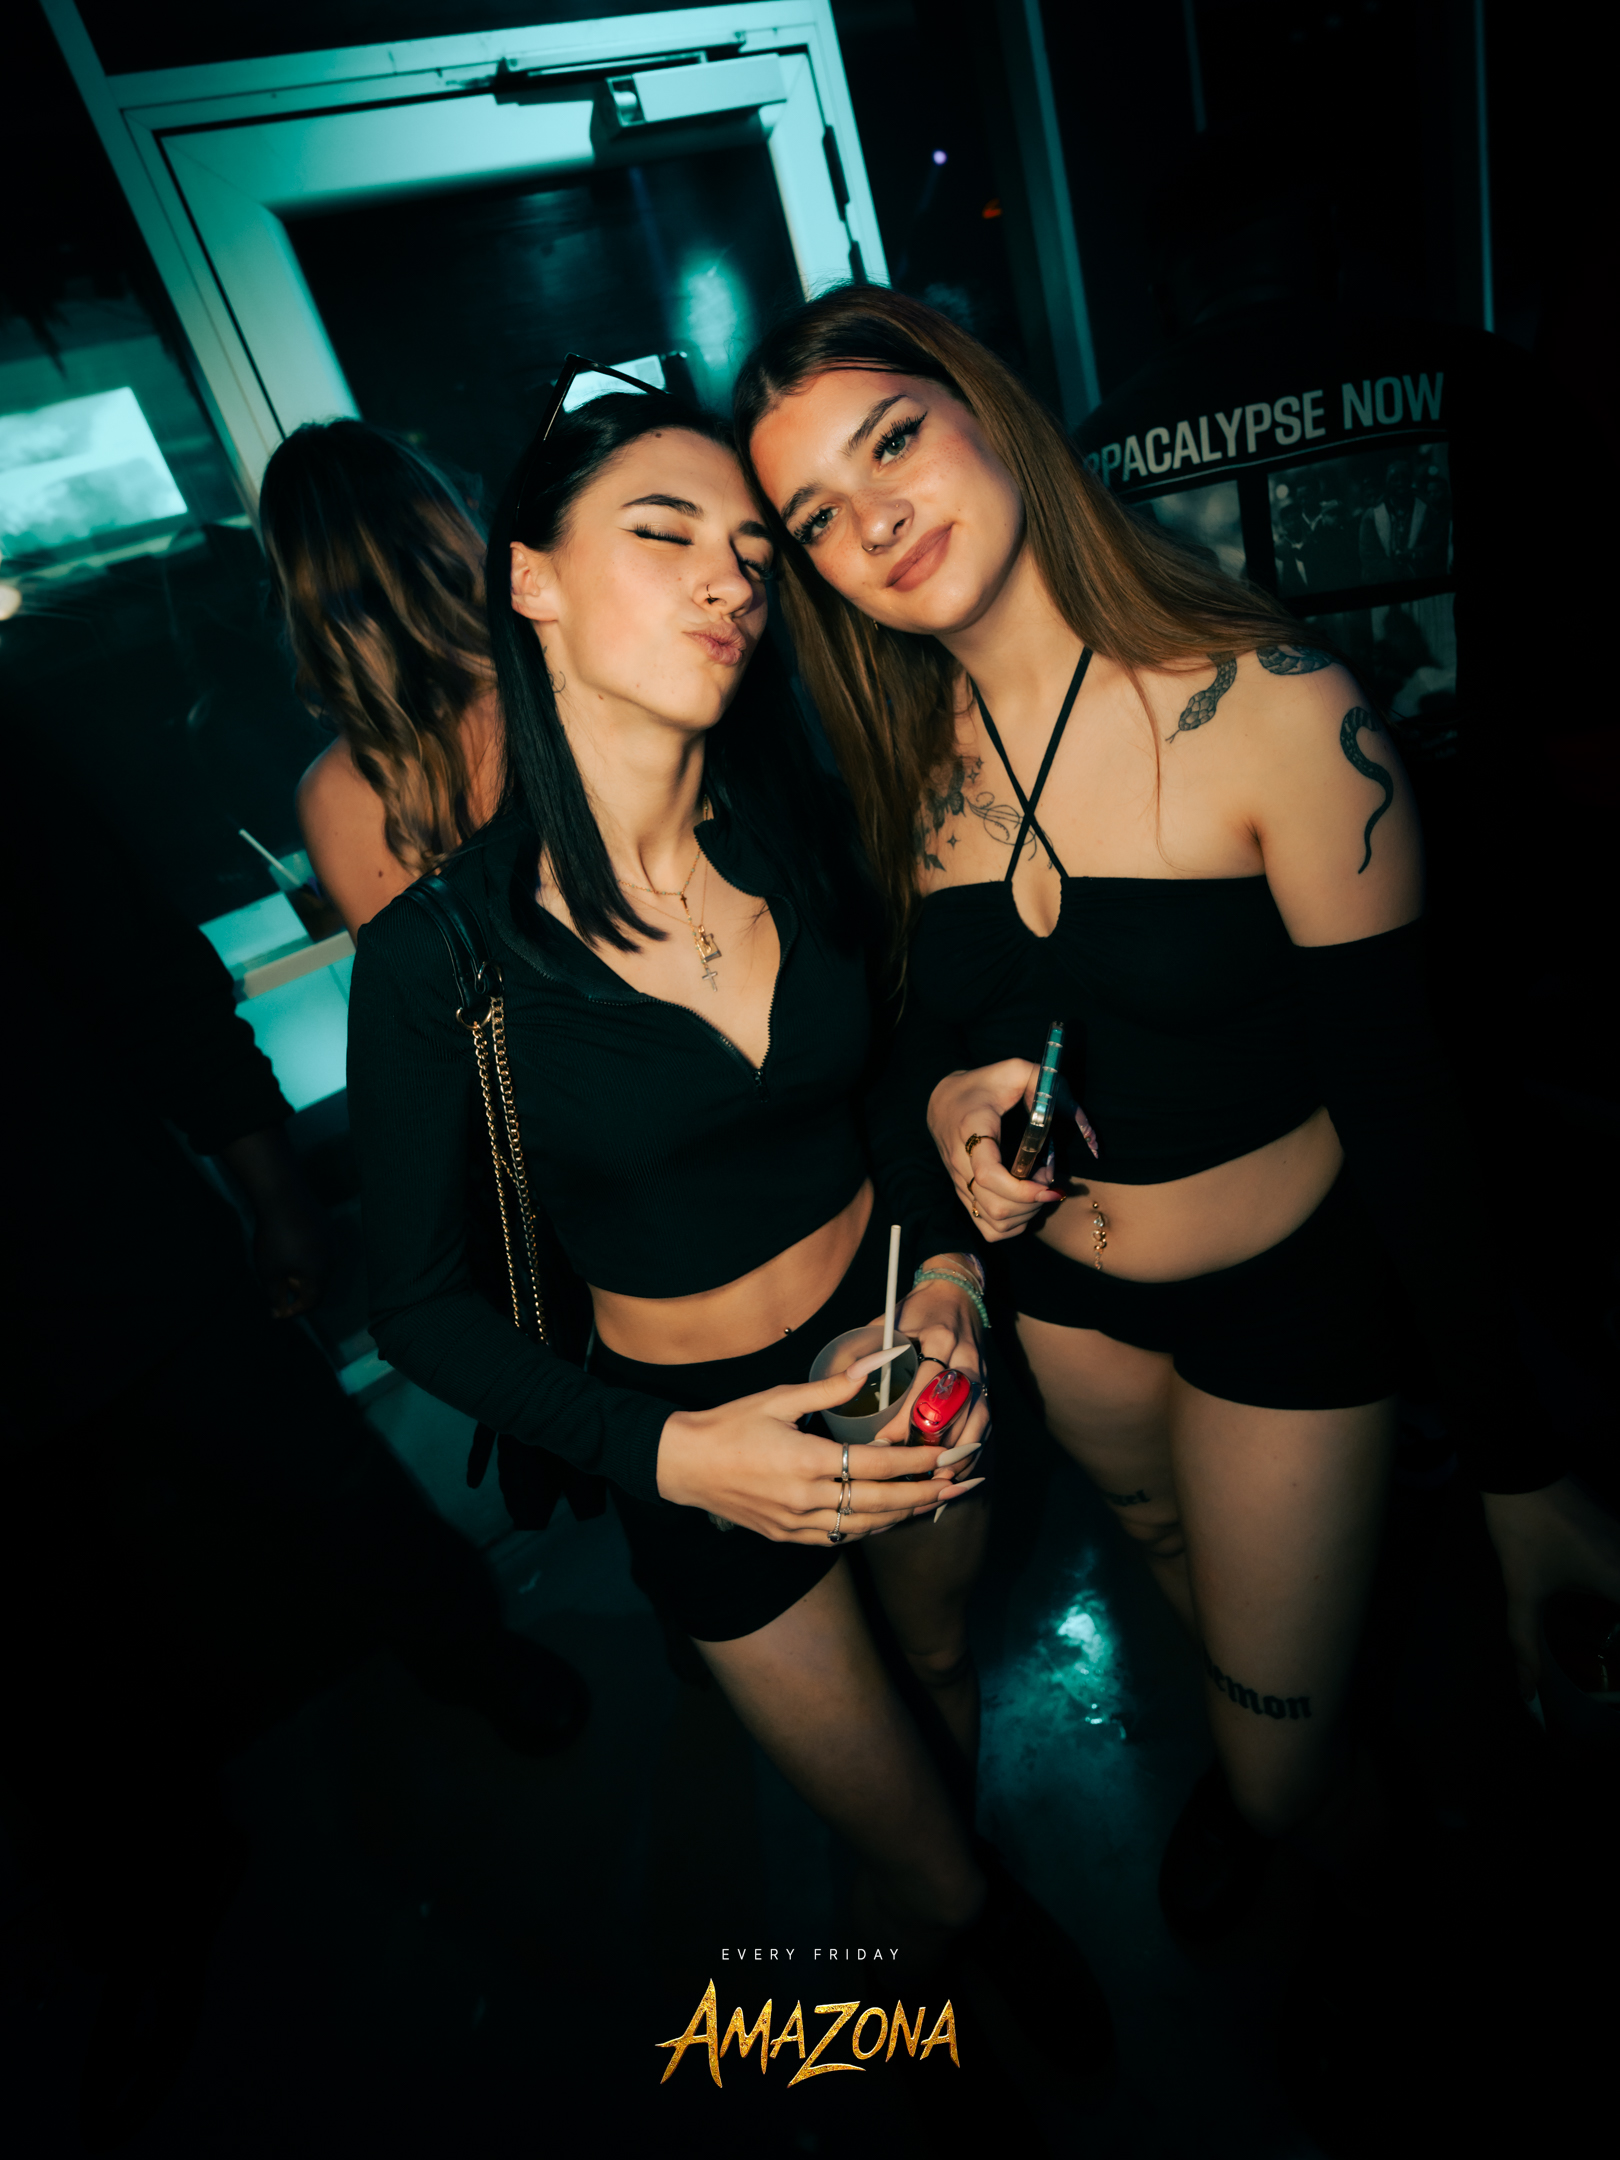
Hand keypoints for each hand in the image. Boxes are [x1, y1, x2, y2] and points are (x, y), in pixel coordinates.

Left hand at [219, 1126, 329, 1317]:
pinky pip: (322, 1252)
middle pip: (319, 1285)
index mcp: (320, 1274)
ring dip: (306, 1274)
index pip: (312, 1301)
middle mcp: (333, 1260)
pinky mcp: (330, 1228)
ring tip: (285, 1269)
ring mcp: (333, 1242)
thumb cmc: (274, 1237)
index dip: (295, 1310)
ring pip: (322, 1268)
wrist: (283, 1196)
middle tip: (280, 1288)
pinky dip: (309, 1258)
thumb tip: (277, 1311)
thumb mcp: (269, 1271)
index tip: (279, 1311)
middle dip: (300, 1291)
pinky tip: (293, 1250)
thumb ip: (274, 1295)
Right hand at [655, 1351, 983, 1541]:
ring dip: (903, 1515)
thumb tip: (873, 1365)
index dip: (916, 1463)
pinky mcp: (788, 1536)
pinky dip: (870, 1528)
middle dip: (925, 1495)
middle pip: (880, 1503)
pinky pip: (840, 1538)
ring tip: (935, 1503)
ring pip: (864, 1526)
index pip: (876, 1466)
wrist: (682, 1465)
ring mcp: (796, 1523)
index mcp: (806, 1462)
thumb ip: (831, 1388)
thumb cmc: (729, 1426)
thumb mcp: (779, 1398)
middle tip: (959, 1486)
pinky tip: (889, 1517)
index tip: (946, 1457)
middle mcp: (805, 1499)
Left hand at [872, 1272, 990, 1479]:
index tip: (881, 1442)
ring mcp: (981, 1373)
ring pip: (975, 1421)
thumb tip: (834, 1388)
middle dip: (929, 1443)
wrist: (955, 1295)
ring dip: (953, 1454)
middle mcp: (965, 1357)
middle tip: (902, 1470)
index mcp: (939, 1337)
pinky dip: (970, 1452)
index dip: (904, 1418)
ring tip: (929, 1481)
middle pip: (953, 1408)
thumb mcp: (886, 1322)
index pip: (925, 1384)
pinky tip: (953, 1473)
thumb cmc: (914, 1311)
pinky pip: (984, 1426)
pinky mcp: (987, 1388)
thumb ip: (865, 1352)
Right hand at [927, 1060, 1063, 1242]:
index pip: (988, 1176)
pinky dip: (1013, 1225)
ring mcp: (961, 1185)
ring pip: (993, 1223)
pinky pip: (988, 1228)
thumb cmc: (983, 1085)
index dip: (1022, 1189)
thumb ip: (1045, 1082)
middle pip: (995, 1207)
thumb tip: (1076, 1113)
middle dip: (1033, 1201)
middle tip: (1049, 1179)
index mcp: (971, 1132)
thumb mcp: (1014, 1069)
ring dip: (1026, 1214)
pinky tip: (1026, 1203)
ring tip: (1039, 1189)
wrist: (943, 1101)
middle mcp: (961, 1164)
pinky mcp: (964, 1196)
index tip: (1049, 1185)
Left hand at [1481, 1476, 1619, 1696]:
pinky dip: (1619, 1583)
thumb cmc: (1523, 1531)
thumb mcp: (1521, 1590)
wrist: (1519, 1468)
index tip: (1618, 1671)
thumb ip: (1524, 1642)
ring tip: (1606, 1627)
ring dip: (1616, 1603)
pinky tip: (1606, 1599)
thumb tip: (1526, 1689)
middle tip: (1612, 1653)